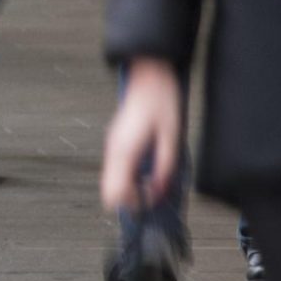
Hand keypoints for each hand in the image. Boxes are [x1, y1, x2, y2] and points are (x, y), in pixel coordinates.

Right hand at [100, 60, 184, 213]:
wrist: (149, 78)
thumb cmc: (161, 103)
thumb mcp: (171, 137)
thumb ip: (164, 167)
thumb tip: (160, 190)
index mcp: (125, 150)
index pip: (116, 192)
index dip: (134, 203)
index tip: (154, 197)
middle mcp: (113, 151)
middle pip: (108, 192)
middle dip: (129, 199)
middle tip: (151, 192)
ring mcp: (112, 146)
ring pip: (110, 182)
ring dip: (128, 188)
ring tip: (151, 179)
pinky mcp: (116, 143)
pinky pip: (115, 170)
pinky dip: (127, 177)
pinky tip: (146, 169)